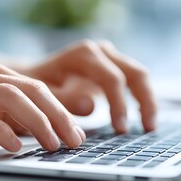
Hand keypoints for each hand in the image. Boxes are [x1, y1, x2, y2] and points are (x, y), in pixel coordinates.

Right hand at [0, 63, 85, 154]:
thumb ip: (7, 114)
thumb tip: (42, 129)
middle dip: (58, 115)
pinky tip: (15, 146)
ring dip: (37, 122)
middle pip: (31, 90)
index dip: (61, 110)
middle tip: (74, 140)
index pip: (37, 88)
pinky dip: (1, 130)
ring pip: (11, 98)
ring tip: (52, 144)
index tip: (76, 133)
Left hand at [19, 39, 156, 132]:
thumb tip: (91, 105)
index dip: (119, 104)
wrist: (30, 76)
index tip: (120, 129)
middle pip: (134, 72)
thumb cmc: (33, 87)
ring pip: (139, 75)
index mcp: (83, 54)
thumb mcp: (41, 94)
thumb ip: (63, 100)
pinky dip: (141, 99)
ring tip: (150, 127)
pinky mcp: (112, 68)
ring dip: (147, 100)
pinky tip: (143, 120)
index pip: (111, 78)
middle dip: (145, 100)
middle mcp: (100, 51)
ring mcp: (108, 57)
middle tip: (148, 128)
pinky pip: (134, 81)